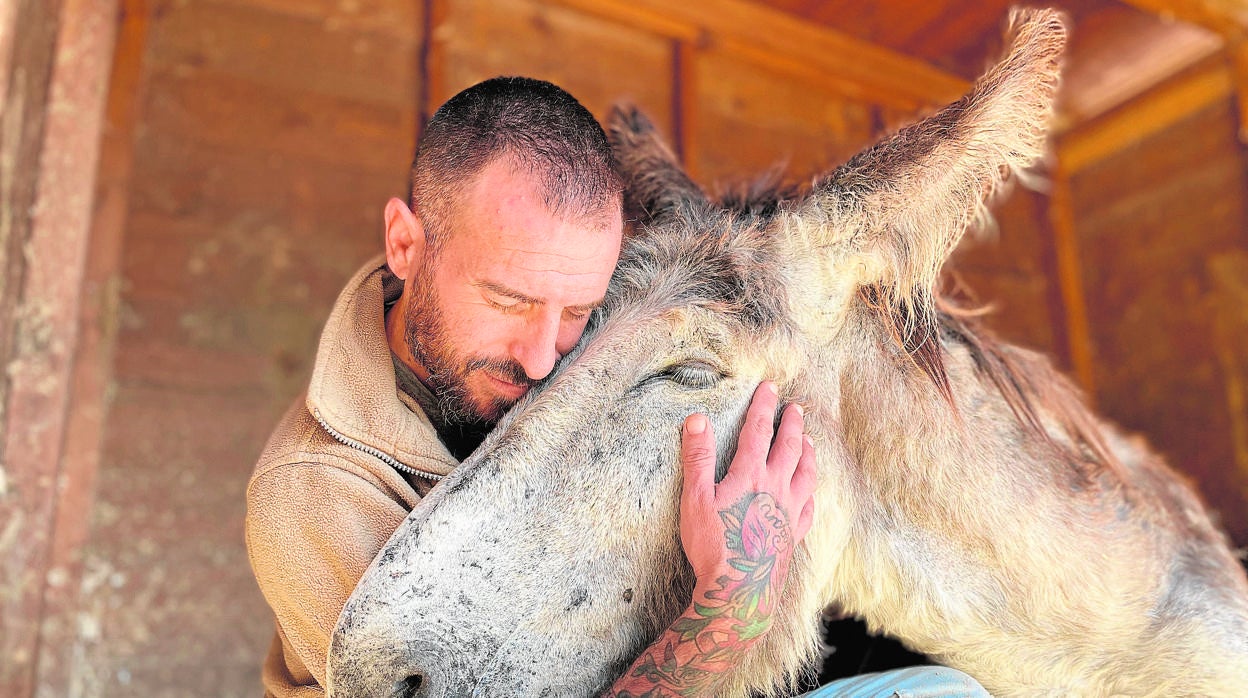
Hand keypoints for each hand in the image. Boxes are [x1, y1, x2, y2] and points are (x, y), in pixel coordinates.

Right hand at [602, 383, 816, 695]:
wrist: (740, 592)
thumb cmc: (714, 546)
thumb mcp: (696, 499)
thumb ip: (697, 457)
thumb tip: (697, 418)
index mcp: (751, 475)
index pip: (758, 432)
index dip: (762, 407)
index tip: (769, 387)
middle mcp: (776, 489)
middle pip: (789, 447)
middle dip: (791, 424)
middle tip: (795, 407)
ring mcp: (789, 513)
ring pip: (806, 474)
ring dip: (808, 453)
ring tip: (810, 441)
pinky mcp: (793, 535)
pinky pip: (809, 508)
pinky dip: (811, 493)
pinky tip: (810, 492)